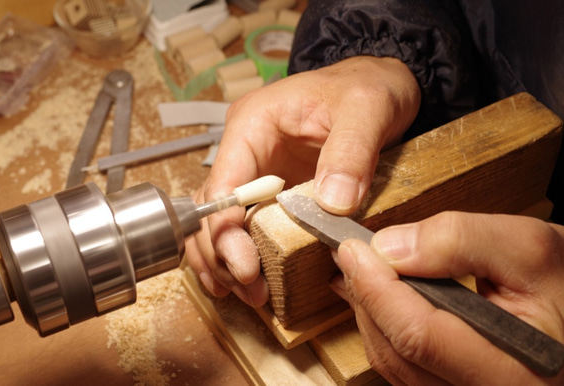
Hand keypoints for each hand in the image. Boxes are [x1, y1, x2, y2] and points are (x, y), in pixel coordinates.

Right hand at [185, 55, 420, 305]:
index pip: (223, 182)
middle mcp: (245, 150)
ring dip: (224, 260)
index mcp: (253, 124)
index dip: (225, 228)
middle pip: (211, 207)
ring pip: (219, 221)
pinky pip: (246, 224)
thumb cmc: (366, 87)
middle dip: (221, 252)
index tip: (244, 265)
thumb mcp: (366, 108)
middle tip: (248, 288)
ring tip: (245, 294)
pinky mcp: (273, 190)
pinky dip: (240, 253)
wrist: (377, 85)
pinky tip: (245, 280)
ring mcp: (256, 171)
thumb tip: (332, 204)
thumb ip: (350, 151)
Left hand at [331, 212, 563, 384]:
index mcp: (513, 374)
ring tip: (358, 272)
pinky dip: (384, 330)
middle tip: (348, 255)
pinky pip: (405, 370)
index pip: (418, 335)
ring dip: (369, 313)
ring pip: (394, 366)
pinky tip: (378, 300)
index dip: (376, 288)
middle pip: (397, 353)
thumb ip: (460, 240)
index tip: (352, 249)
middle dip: (366, 297)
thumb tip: (390, 248)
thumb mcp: (529, 249)